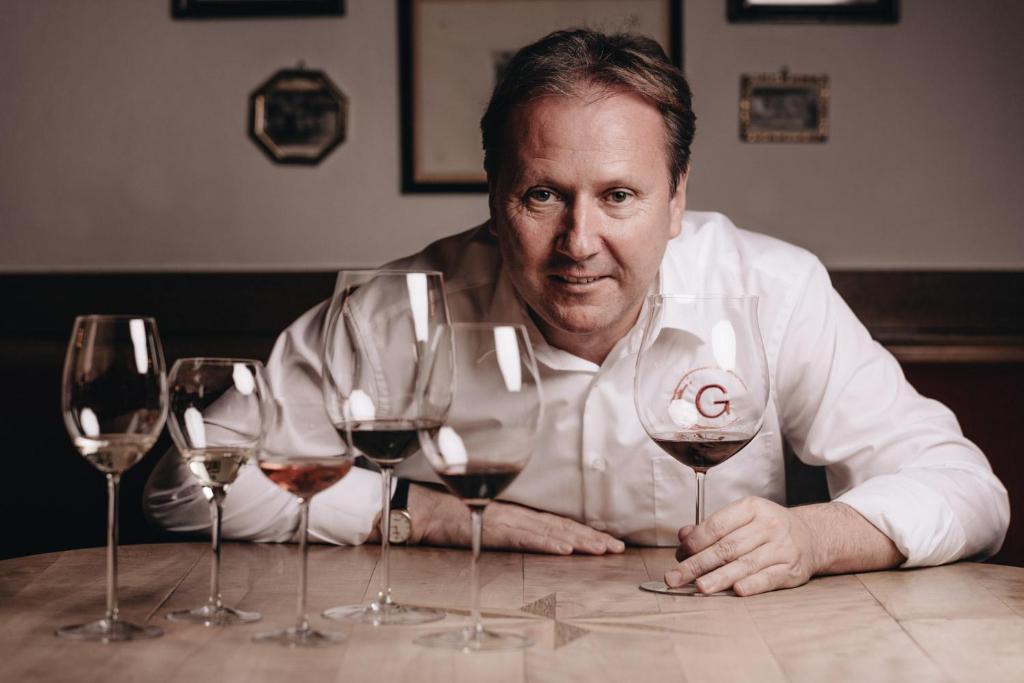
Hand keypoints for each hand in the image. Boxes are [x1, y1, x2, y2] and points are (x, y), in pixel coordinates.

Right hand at [409, 483, 624, 554]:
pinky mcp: (495, 529)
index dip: (585, 532)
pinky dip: (549, 543)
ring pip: (551, 531)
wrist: (425, 511)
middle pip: (563, 526)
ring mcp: (508, 521)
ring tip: (602, 550)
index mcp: (519, 514)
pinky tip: (566, 550)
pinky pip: (527, 538)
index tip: (608, 541)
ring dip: (580, 541)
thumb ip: (510, 530)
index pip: (559, 523)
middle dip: (592, 538)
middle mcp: (518, 514)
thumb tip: (534, 541)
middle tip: (618, 548)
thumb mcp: (488, 523)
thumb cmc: (453, 517)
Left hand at [666, 496, 821, 595]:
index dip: (695, 541)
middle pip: (727, 547)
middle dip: (698, 564)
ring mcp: (782, 547)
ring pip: (745, 564)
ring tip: (699, 587)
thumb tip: (683, 535)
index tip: (679, 555)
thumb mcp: (742, 518)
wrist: (812, 536)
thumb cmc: (766, 528)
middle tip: (675, 577)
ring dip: (720, 577)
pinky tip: (736, 591)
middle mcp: (768, 525)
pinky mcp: (792, 569)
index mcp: (752, 508)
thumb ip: (712, 527)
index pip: (717, 525)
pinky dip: (753, 585)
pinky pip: (769, 577)